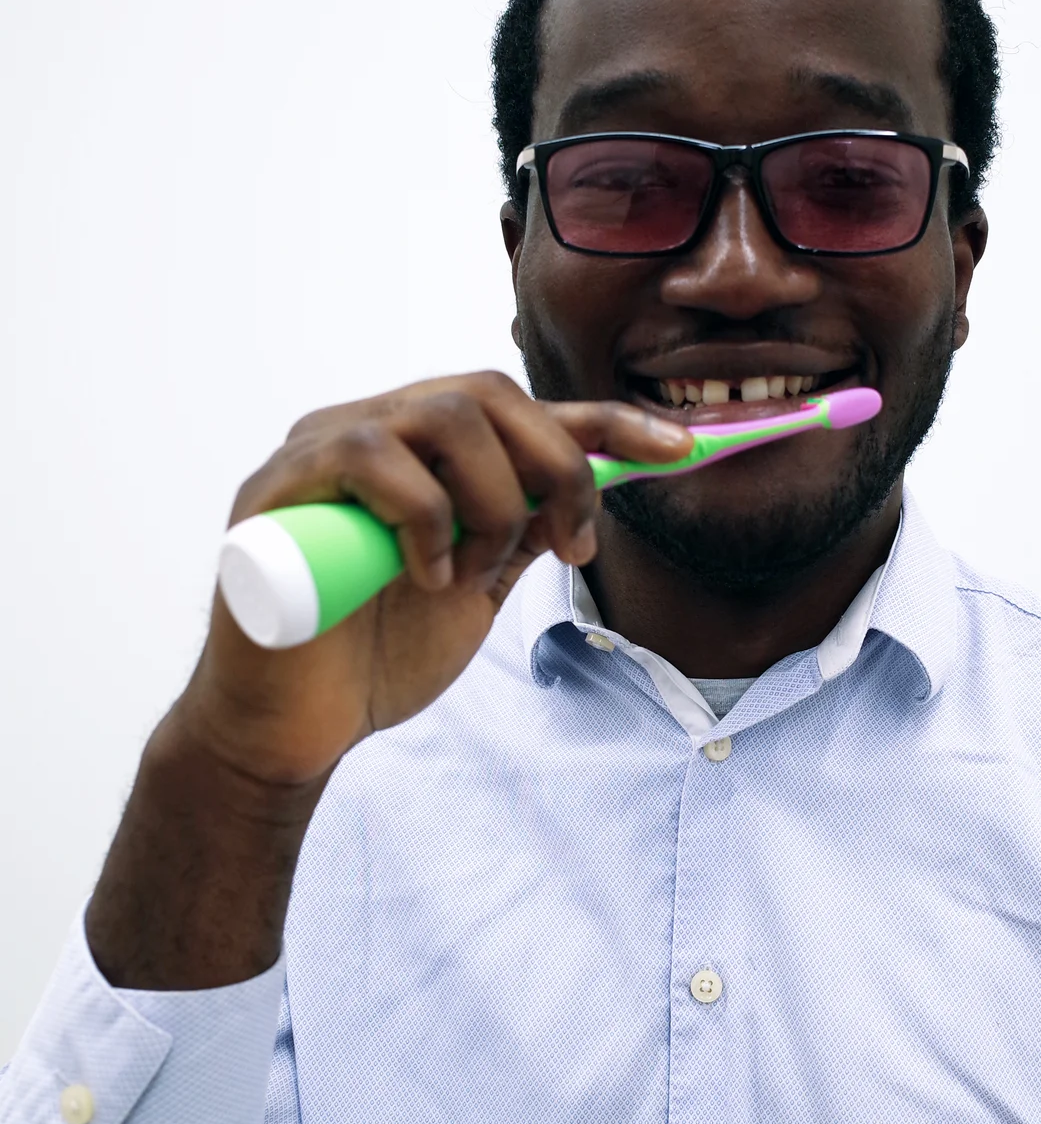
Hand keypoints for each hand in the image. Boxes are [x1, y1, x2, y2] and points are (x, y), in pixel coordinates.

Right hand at [184, 371, 689, 788]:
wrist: (292, 731)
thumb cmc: (371, 656)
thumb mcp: (473, 588)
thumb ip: (518, 533)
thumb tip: (584, 494)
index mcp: (418, 451)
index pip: (521, 411)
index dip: (606, 421)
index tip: (680, 448)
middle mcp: (369, 430)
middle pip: (489, 392)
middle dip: (557, 465)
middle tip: (569, 547)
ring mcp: (319, 450)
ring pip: (445, 414)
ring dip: (490, 500)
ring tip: (472, 574)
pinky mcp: (278, 487)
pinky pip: (373, 455)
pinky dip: (423, 517)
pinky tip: (426, 577)